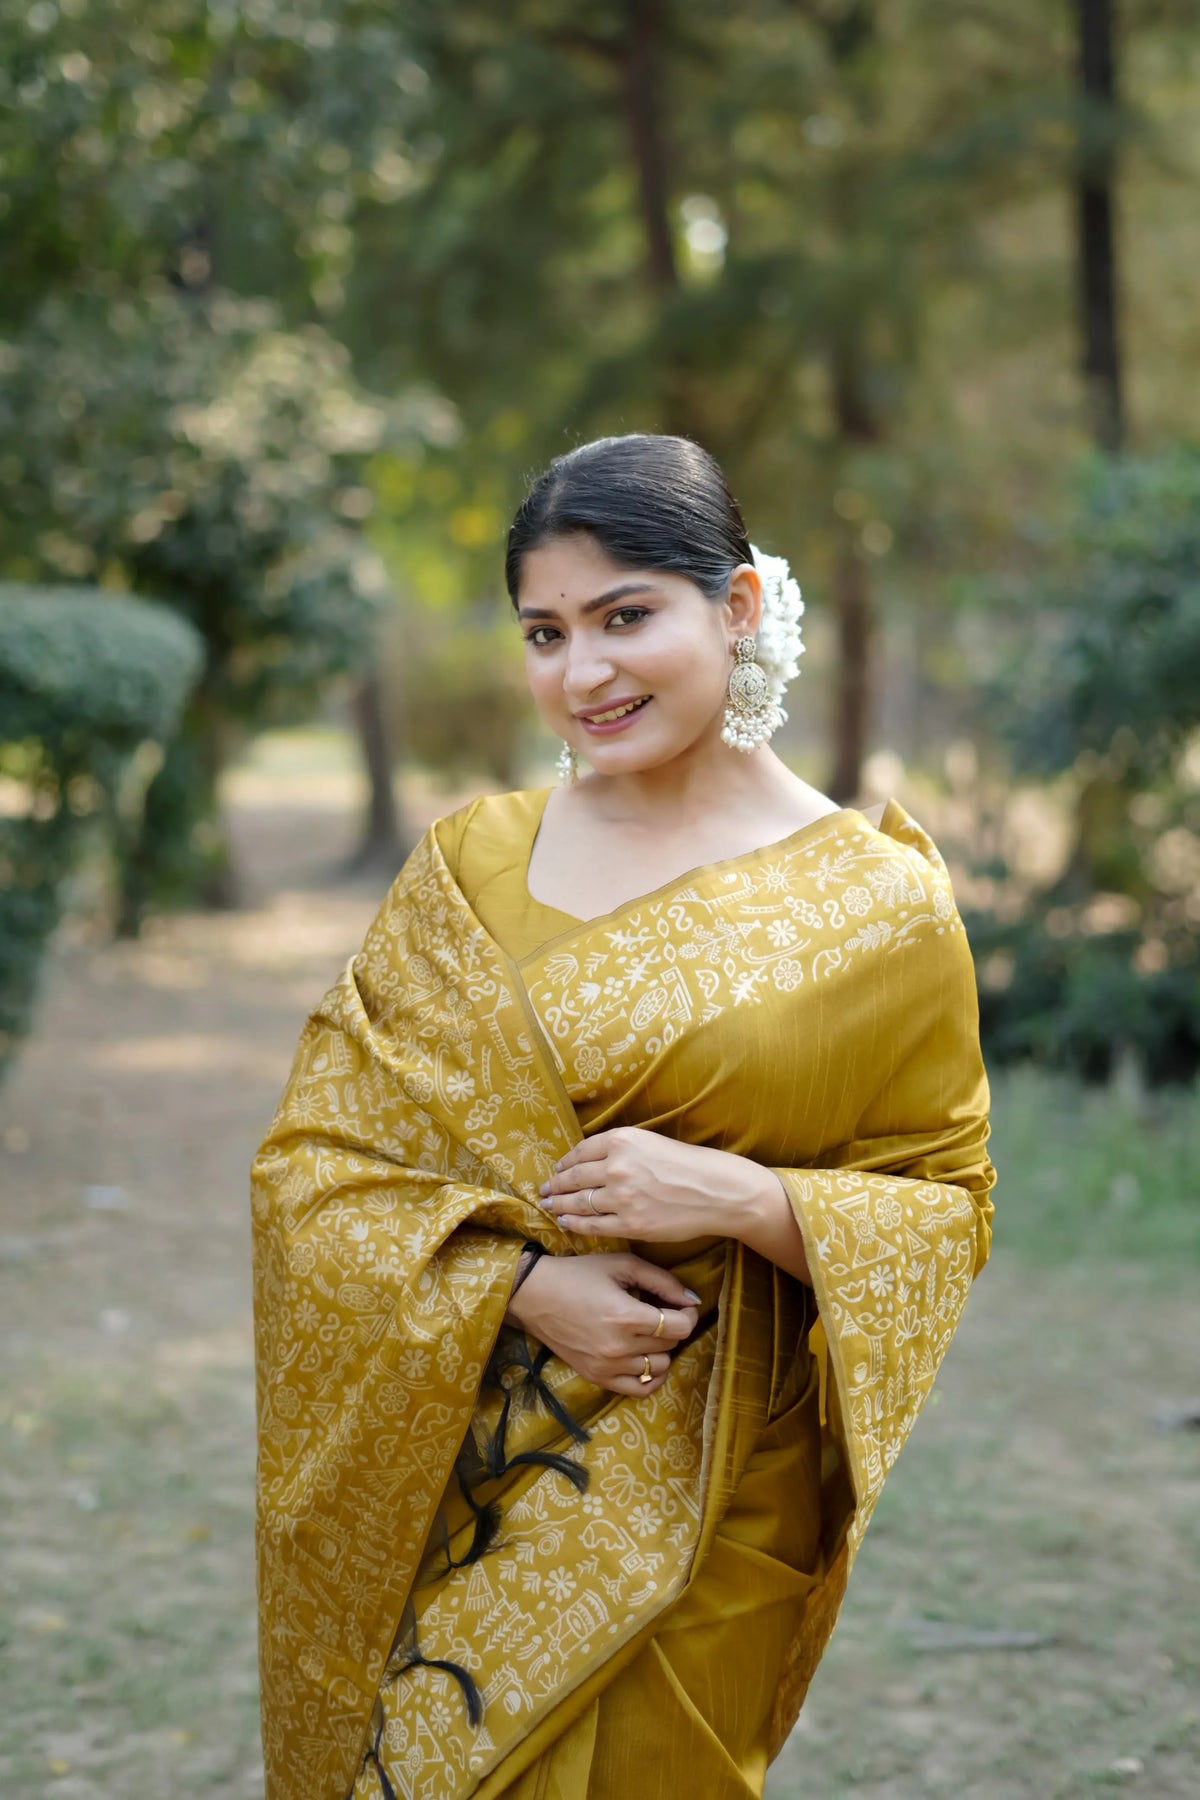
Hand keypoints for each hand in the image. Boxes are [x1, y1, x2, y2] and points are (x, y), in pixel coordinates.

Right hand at [504, 1251, 699, 1397]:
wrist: (535, 1295)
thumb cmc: (579, 1274)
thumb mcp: (622, 1265)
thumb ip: (662, 1281)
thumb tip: (693, 1299)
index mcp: (626, 1316)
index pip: (680, 1327)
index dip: (688, 1314)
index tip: (682, 1306)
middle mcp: (618, 1347)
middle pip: (671, 1346)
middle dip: (673, 1328)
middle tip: (662, 1313)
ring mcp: (607, 1367)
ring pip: (658, 1368)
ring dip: (661, 1350)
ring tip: (649, 1334)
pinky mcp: (597, 1377)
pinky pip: (639, 1390)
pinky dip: (650, 1377)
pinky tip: (646, 1358)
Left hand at [539, 1125, 773, 1243]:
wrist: (716, 1191)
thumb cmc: (688, 1165)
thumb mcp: (651, 1142)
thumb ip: (621, 1149)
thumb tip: (591, 1161)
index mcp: (622, 1141)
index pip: (581, 1152)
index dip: (565, 1164)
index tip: (557, 1170)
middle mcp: (617, 1167)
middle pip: (574, 1178)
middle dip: (555, 1186)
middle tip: (544, 1191)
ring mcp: (622, 1197)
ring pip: (579, 1203)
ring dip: (559, 1205)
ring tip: (549, 1207)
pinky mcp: (630, 1224)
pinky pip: (592, 1226)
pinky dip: (575, 1225)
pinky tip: (567, 1223)